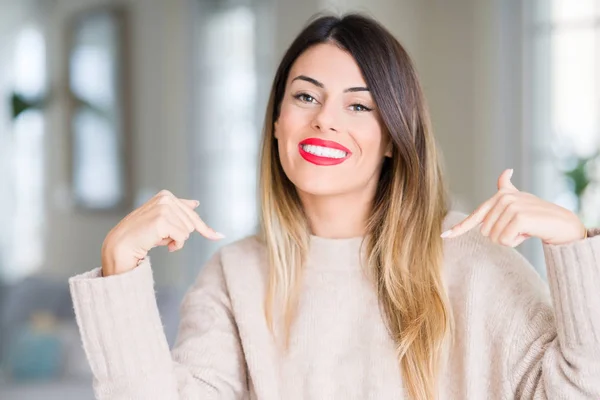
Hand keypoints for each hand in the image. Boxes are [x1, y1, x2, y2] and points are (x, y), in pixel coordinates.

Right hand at [101, 190, 223, 275]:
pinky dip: (175, 245)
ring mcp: (163, 207)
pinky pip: (182, 238)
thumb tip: (196, 203)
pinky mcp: (162, 220)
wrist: (121, 246)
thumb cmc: (141, 234)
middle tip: (162, 237)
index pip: (192, 214)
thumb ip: (179, 211)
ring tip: (157, 238)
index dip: (205, 229)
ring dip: (176, 240)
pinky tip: (162, 244)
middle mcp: (165, 198)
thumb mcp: (162, 219)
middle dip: (180, 235)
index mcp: (166, 195)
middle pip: (192, 223)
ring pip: (188, 231)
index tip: (219, 236)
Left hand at [441, 169, 586, 246]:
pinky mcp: (518, 217)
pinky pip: (505, 240)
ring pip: (495, 238)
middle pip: (485, 233)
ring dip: (511, 239)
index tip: (444, 235)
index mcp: (499, 196)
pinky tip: (528, 232)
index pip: (476, 215)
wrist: (562, 223)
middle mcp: (502, 198)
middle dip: (502, 236)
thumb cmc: (538, 215)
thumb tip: (505, 171)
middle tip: (519, 228)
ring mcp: (510, 206)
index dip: (459, 228)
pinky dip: (517, 242)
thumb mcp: (520, 201)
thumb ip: (507, 188)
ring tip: (525, 229)